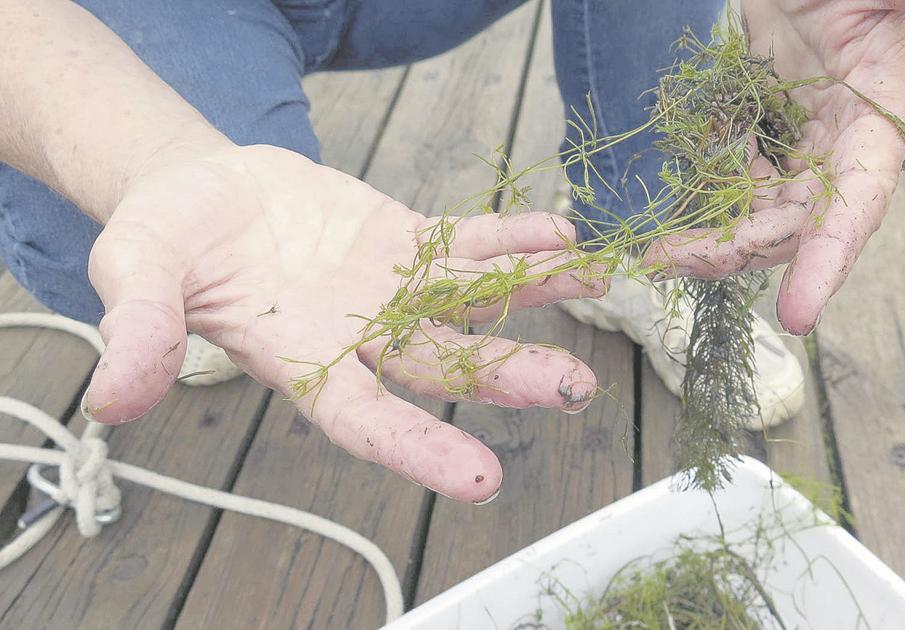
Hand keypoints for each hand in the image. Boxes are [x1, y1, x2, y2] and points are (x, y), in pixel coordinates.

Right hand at [83, 144, 603, 502]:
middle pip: (441, 367)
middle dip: (506, 378)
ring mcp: (389, 290)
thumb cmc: (163, 240)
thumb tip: (114, 400)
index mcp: (299, 363)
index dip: (418, 450)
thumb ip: (139, 331)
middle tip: (574, 389)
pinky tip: (558, 236)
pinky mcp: (405, 241)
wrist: (202, 191)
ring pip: (470, 305)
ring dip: (532, 303)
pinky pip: (465, 242)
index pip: (364, 420)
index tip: (481, 483)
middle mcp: (360, 339)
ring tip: (598, 290)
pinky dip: (509, 241)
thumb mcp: (133, 273)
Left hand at [644, 0, 904, 334]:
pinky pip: (741, 185)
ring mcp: (809, 143)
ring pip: (764, 216)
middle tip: (669, 260)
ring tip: (659, 250)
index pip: (862, 200)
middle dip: (737, 249)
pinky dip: (710, 198)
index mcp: (886, 111)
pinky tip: (681, 189)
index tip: (798, 315)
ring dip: (715, 238)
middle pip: (799, 223)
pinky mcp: (774, 135)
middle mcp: (851, 144)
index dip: (830, 258)